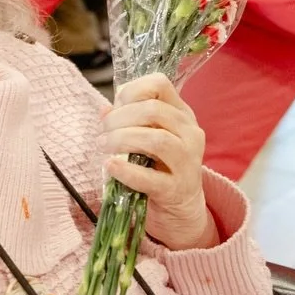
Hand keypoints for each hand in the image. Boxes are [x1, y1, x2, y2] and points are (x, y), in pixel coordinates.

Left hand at [100, 73, 218, 250]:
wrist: (181, 209)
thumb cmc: (160, 167)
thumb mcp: (148, 138)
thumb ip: (128, 120)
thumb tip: (104, 110)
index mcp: (183, 114)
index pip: (160, 84)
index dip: (132, 90)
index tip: (115, 107)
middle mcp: (190, 133)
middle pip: (154, 110)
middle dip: (121, 117)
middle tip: (104, 131)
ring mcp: (188, 162)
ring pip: (156, 140)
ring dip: (122, 139)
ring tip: (104, 146)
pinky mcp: (177, 189)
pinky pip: (150, 178)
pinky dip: (126, 170)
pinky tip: (110, 166)